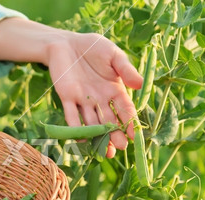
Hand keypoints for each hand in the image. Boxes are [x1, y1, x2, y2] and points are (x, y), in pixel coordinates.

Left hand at [46, 31, 142, 157]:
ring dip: (98, 137)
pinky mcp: (66, 98)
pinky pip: (71, 116)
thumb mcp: (113, 55)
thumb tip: (139, 85)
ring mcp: (83, 100)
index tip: (134, 136)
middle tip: (120, 148)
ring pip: (92, 122)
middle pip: (108, 121)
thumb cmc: (93, 47)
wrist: (65, 42)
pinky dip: (76, 128)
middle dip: (114, 135)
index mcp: (114, 89)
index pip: (125, 109)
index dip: (130, 122)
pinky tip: (82, 141)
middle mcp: (99, 99)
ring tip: (105, 151)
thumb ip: (125, 69)